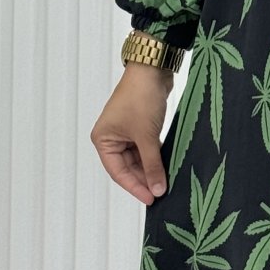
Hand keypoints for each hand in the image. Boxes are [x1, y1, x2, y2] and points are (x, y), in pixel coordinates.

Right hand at [91, 64, 172, 205]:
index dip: (135, 187)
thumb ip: (153, 164)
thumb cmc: (141, 98)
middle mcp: (112, 137)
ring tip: (165, 182)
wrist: (153, 70)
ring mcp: (126, 131)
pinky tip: (166, 166)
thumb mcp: (147, 136)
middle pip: (128, 166)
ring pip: (139, 158)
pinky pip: (147, 147)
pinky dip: (155, 156)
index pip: (118, 172)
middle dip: (144, 178)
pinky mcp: (140, 125)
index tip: (151, 199)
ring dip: (151, 168)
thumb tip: (158, 189)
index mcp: (103, 140)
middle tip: (161, 192)